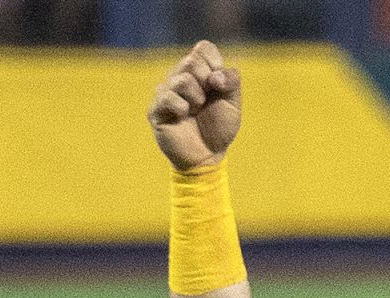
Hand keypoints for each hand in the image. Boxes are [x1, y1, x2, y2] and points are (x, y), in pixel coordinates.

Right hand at [148, 40, 241, 170]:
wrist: (208, 156)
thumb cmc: (219, 129)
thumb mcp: (233, 104)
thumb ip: (232, 82)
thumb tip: (217, 74)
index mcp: (198, 73)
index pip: (203, 48)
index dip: (215, 63)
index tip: (219, 84)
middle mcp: (179, 78)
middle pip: (192, 61)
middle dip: (207, 82)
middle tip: (206, 101)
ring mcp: (165, 92)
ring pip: (182, 79)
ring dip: (197, 98)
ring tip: (196, 110)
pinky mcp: (155, 109)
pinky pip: (169, 97)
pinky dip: (183, 108)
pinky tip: (184, 117)